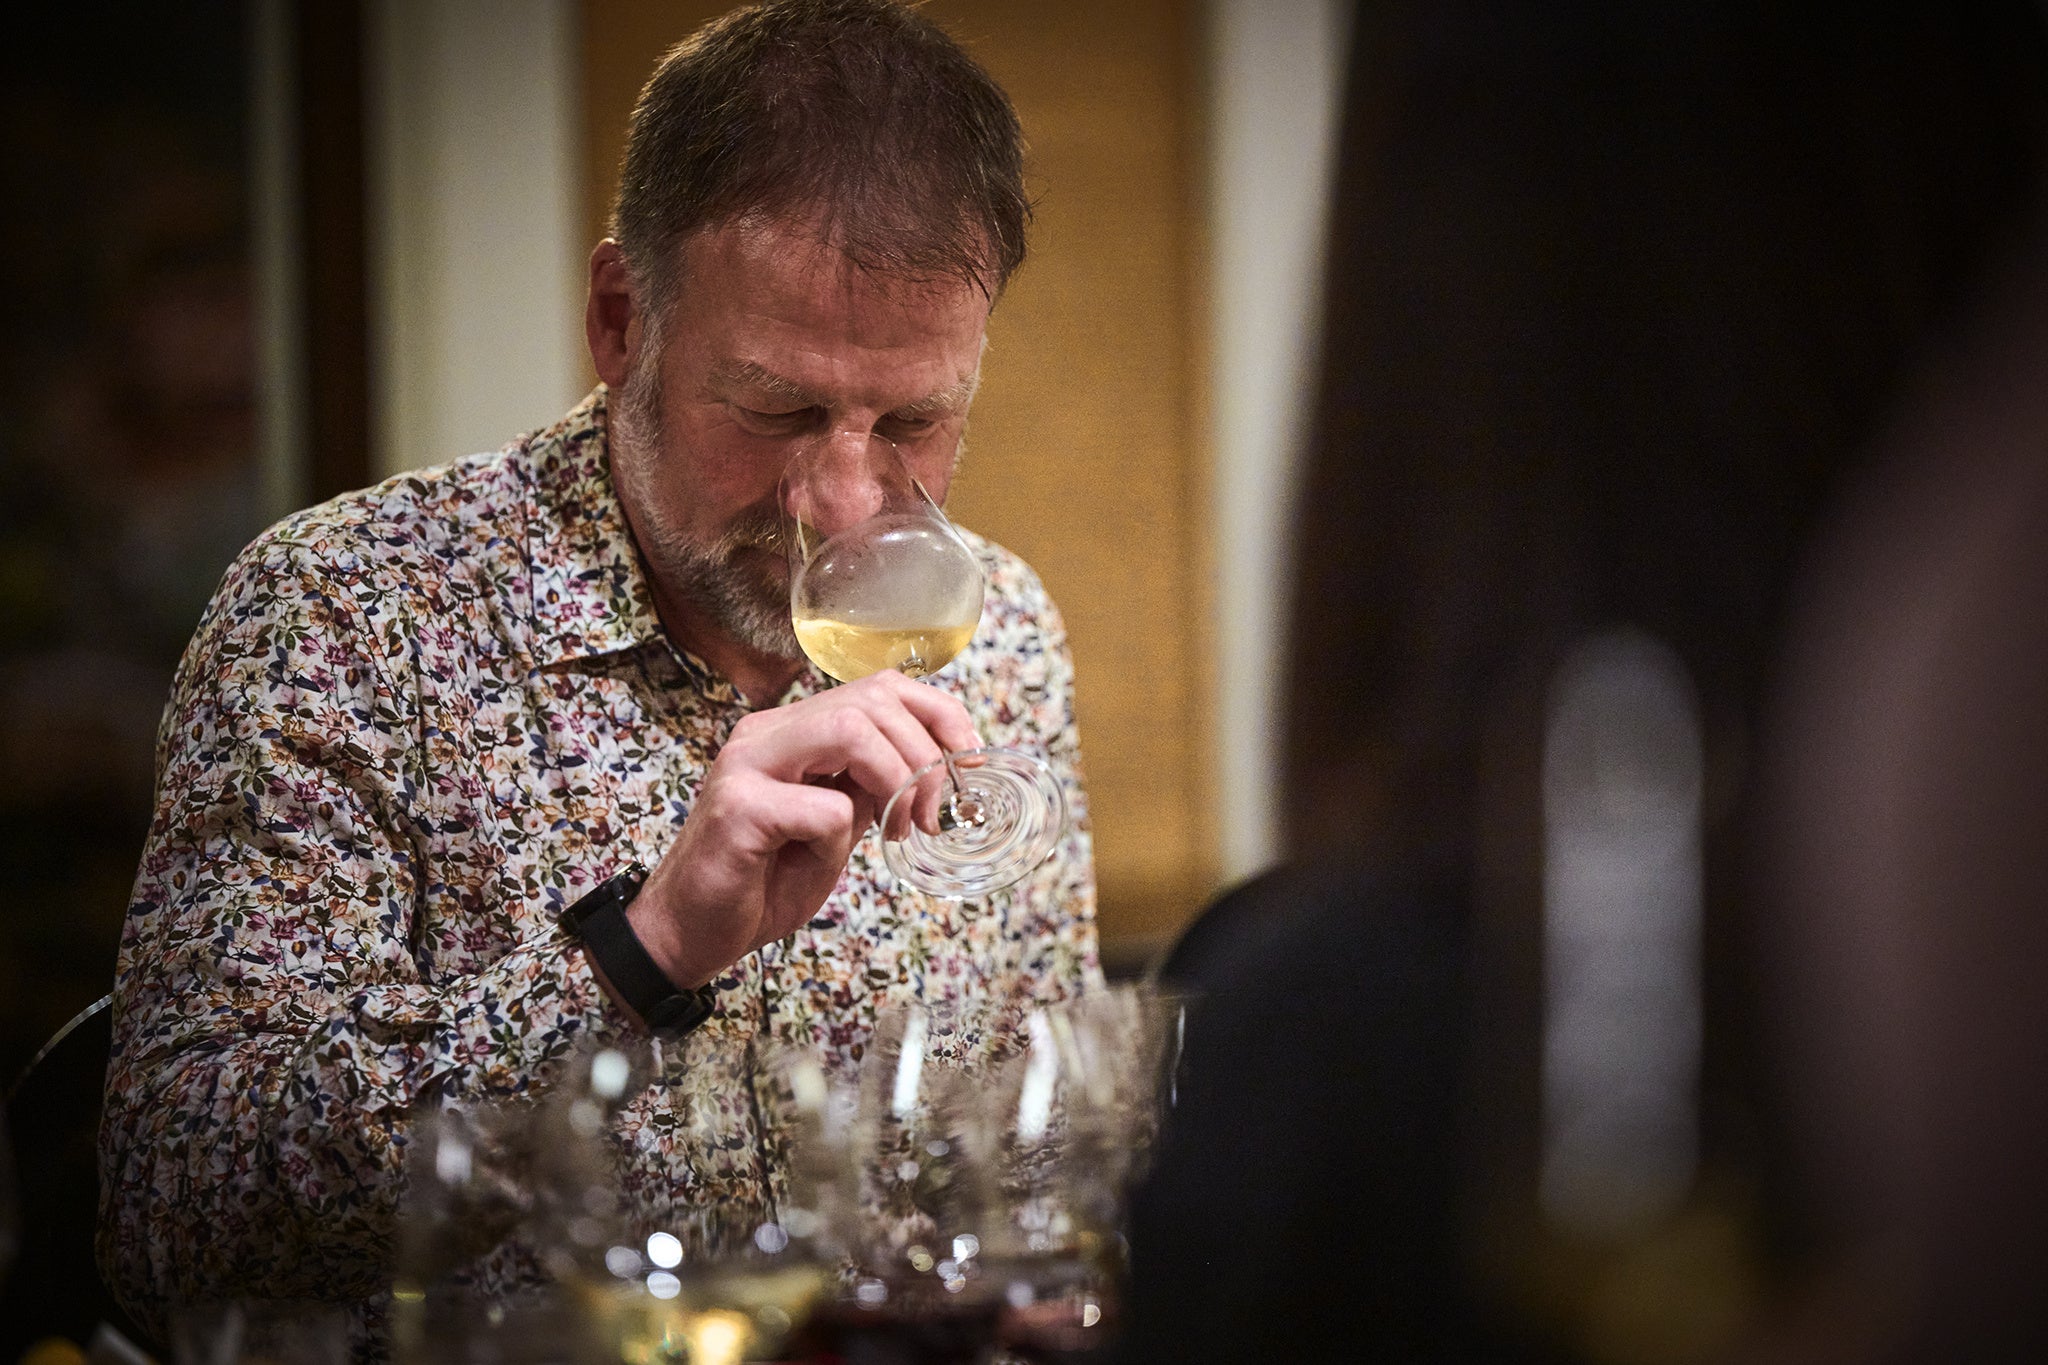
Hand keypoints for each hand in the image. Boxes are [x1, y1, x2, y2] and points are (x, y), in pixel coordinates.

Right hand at [623, 670, 980, 990]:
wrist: (690, 934)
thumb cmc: (761, 883)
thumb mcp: (834, 828)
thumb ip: (869, 789)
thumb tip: (931, 770)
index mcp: (792, 732)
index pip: (882, 687)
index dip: (940, 716)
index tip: (966, 766)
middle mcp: (766, 735)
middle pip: (873, 699)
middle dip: (924, 755)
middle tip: (929, 816)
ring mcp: (747, 765)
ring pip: (849, 729)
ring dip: (895, 780)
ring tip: (896, 829)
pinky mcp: (737, 809)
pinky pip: (823, 806)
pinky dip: (840, 838)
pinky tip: (818, 860)